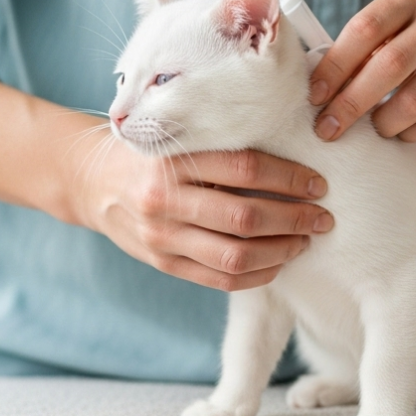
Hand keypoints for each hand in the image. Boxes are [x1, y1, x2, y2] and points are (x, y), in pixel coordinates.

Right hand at [76, 140, 333, 290]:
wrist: (92, 182)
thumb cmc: (151, 152)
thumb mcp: (178, 135)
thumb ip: (221, 143)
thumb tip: (292, 147)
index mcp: (171, 159)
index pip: (244, 168)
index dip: (288, 177)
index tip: (318, 183)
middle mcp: (163, 199)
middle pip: (245, 217)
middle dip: (294, 219)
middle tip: (323, 217)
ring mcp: (161, 237)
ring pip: (235, 255)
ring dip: (281, 250)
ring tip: (305, 241)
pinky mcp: (163, 264)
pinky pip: (219, 279)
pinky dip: (257, 275)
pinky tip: (279, 263)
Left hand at [310, 0, 415, 141]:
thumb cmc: (414, 49)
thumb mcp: (388, 35)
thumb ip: (356, 51)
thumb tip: (316, 92)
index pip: (364, 28)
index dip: (335, 66)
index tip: (314, 97)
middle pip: (389, 65)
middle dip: (351, 103)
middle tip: (328, 129)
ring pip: (414, 99)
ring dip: (383, 123)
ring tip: (373, 131)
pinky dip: (411, 134)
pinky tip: (402, 133)